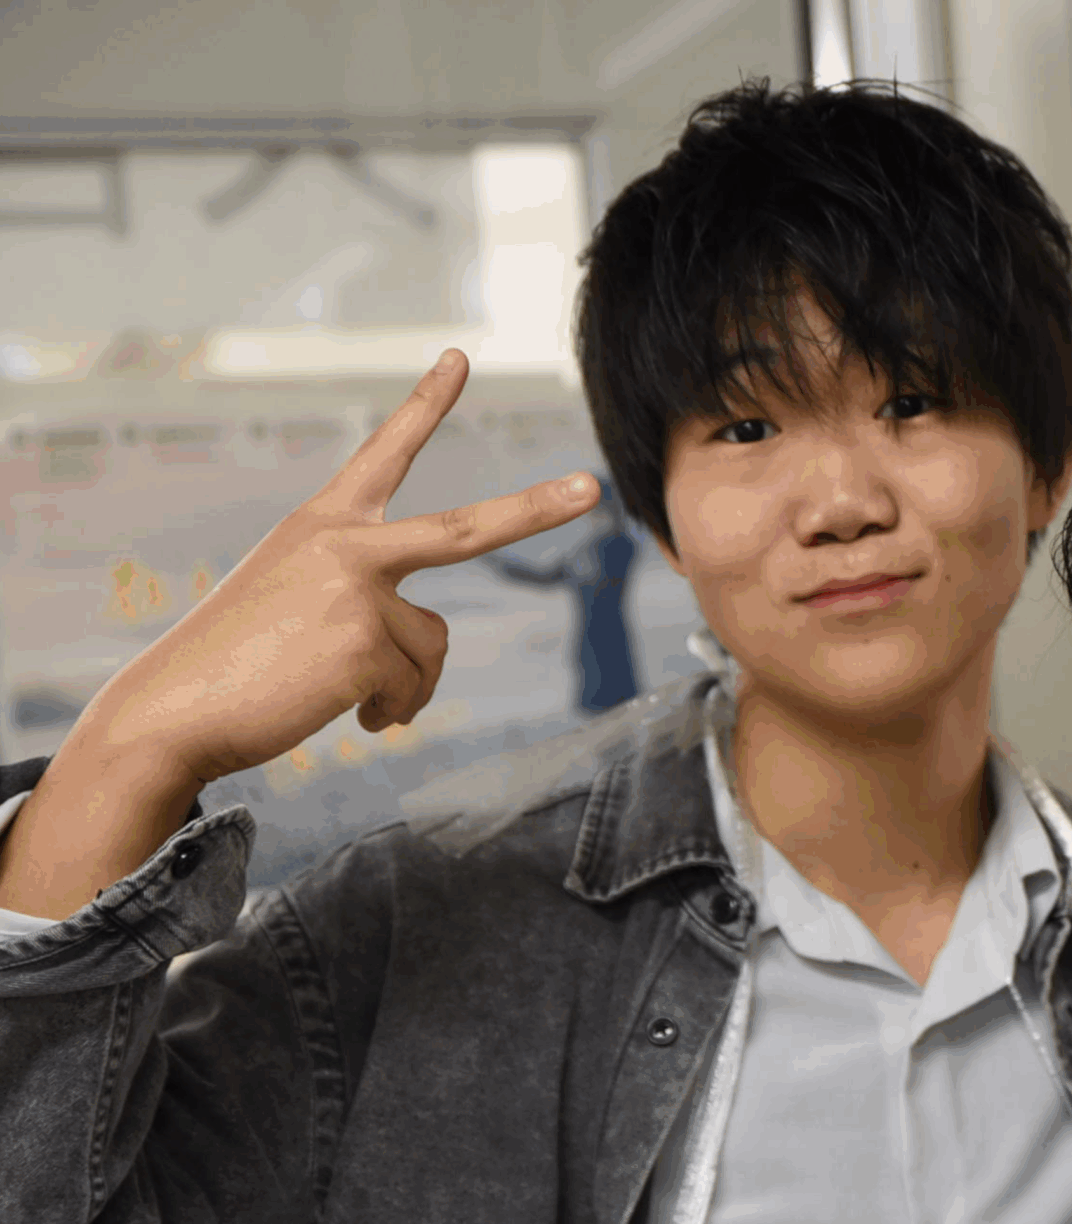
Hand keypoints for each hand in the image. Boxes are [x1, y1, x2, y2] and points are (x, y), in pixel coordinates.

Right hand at [76, 349, 597, 789]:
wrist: (175, 709)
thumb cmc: (237, 663)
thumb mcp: (304, 610)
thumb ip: (372, 608)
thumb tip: (423, 656)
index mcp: (323, 524)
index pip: (383, 453)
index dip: (424, 405)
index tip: (459, 358)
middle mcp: (345, 544)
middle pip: (466, 529)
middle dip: (536, 510)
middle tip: (590, 489)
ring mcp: (360, 590)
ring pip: (430, 649)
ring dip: (400, 686)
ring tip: (335, 689)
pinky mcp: (367, 642)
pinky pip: (413, 687)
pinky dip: (387, 711)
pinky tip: (339, 710)